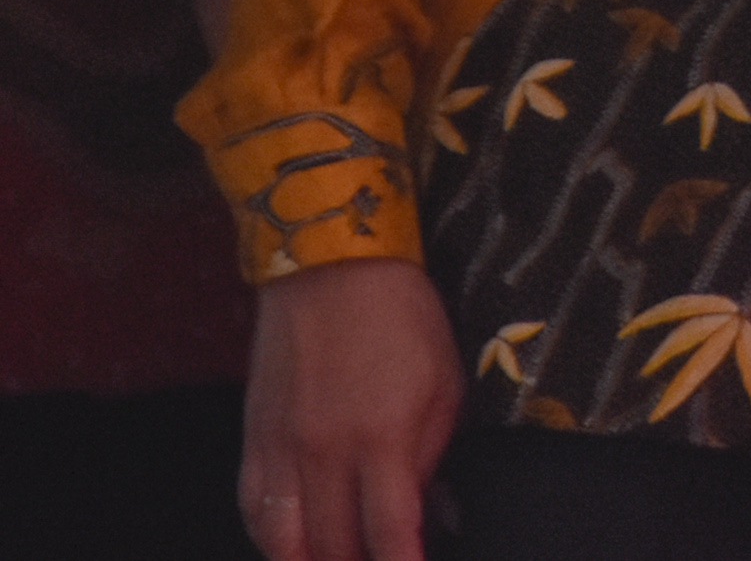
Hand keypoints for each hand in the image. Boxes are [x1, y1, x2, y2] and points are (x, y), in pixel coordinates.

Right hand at [241, 257, 461, 560]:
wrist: (332, 270)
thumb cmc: (403, 322)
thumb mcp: (444, 386)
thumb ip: (433, 459)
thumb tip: (439, 519)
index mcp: (383, 438)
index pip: (390, 533)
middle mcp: (326, 453)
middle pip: (333, 548)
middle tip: (383, 559)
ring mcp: (281, 450)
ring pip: (284, 544)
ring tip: (340, 559)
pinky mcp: (253, 441)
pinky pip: (254, 513)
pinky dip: (275, 542)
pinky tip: (297, 547)